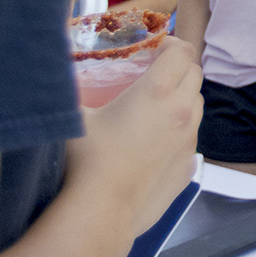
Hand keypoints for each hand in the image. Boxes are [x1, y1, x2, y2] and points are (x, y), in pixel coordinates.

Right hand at [68, 39, 203, 243]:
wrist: (100, 212)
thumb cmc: (85, 161)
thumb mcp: (75, 116)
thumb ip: (72, 91)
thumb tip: (57, 76)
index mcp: (158, 92)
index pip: (183, 52)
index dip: (171, 44)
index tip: (156, 49)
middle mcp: (181, 113)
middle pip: (195, 75)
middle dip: (179, 69)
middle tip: (155, 74)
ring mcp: (188, 141)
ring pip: (198, 106)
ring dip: (183, 98)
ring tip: (156, 107)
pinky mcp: (188, 167)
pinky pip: (191, 138)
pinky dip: (180, 130)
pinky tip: (154, 142)